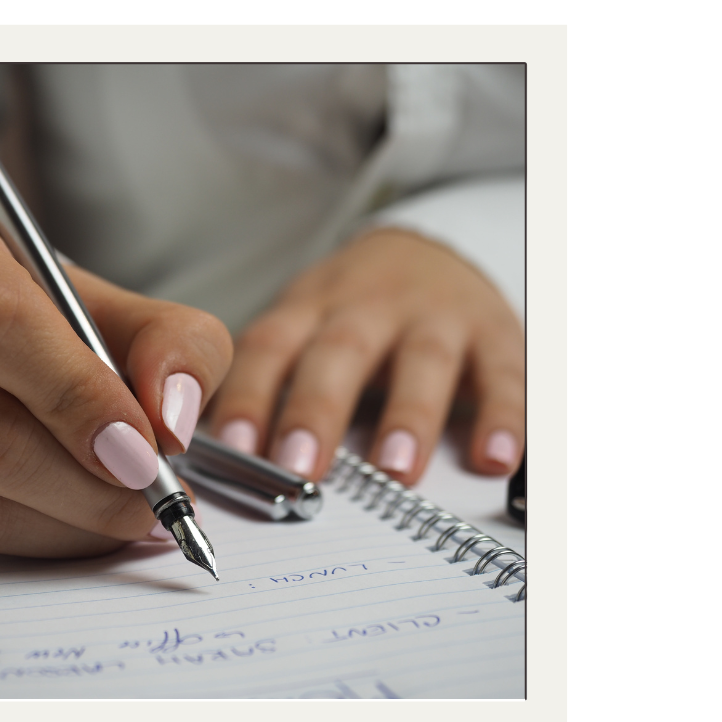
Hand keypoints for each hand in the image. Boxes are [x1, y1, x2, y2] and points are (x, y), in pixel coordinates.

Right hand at [0, 207, 231, 556]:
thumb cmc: (54, 324)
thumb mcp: (124, 309)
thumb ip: (174, 345)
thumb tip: (171, 420)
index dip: (74, 393)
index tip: (143, 448)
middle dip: (86, 484)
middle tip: (155, 497)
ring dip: (69, 525)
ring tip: (132, 513)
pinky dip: (37, 541)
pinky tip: (80, 520)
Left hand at [208, 228, 523, 483]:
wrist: (428, 251)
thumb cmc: (351, 311)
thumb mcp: (303, 326)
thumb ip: (270, 383)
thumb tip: (218, 460)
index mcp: (311, 308)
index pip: (270, 347)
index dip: (251, 395)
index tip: (234, 450)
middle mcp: (369, 307)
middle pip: (340, 352)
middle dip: (318, 410)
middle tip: (300, 467)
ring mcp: (434, 317)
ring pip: (422, 361)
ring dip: (408, 417)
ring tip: (394, 470)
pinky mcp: (493, 332)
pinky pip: (502, 373)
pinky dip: (502, 415)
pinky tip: (493, 457)